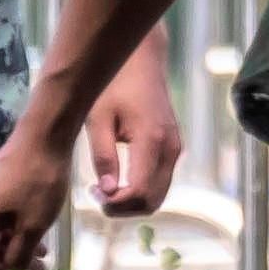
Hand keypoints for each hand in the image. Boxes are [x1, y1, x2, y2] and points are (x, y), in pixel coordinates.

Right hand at [0, 118, 76, 269]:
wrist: (46, 131)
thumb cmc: (40, 180)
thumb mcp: (33, 224)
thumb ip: (20, 254)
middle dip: (12, 261)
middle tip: (40, 269)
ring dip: (18, 244)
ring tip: (44, 251)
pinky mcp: (1, 179)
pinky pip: (5, 212)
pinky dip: (19, 225)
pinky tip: (40, 226)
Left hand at [89, 55, 182, 214]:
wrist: (141, 61)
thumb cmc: (115, 86)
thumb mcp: (99, 120)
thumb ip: (103, 157)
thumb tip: (107, 192)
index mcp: (151, 141)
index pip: (139, 192)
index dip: (116, 204)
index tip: (93, 193)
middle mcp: (170, 149)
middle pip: (153, 200)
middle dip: (124, 208)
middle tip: (97, 195)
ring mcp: (175, 149)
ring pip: (159, 195)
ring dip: (132, 201)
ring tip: (105, 188)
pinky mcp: (173, 148)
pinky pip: (160, 182)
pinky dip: (141, 190)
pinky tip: (119, 178)